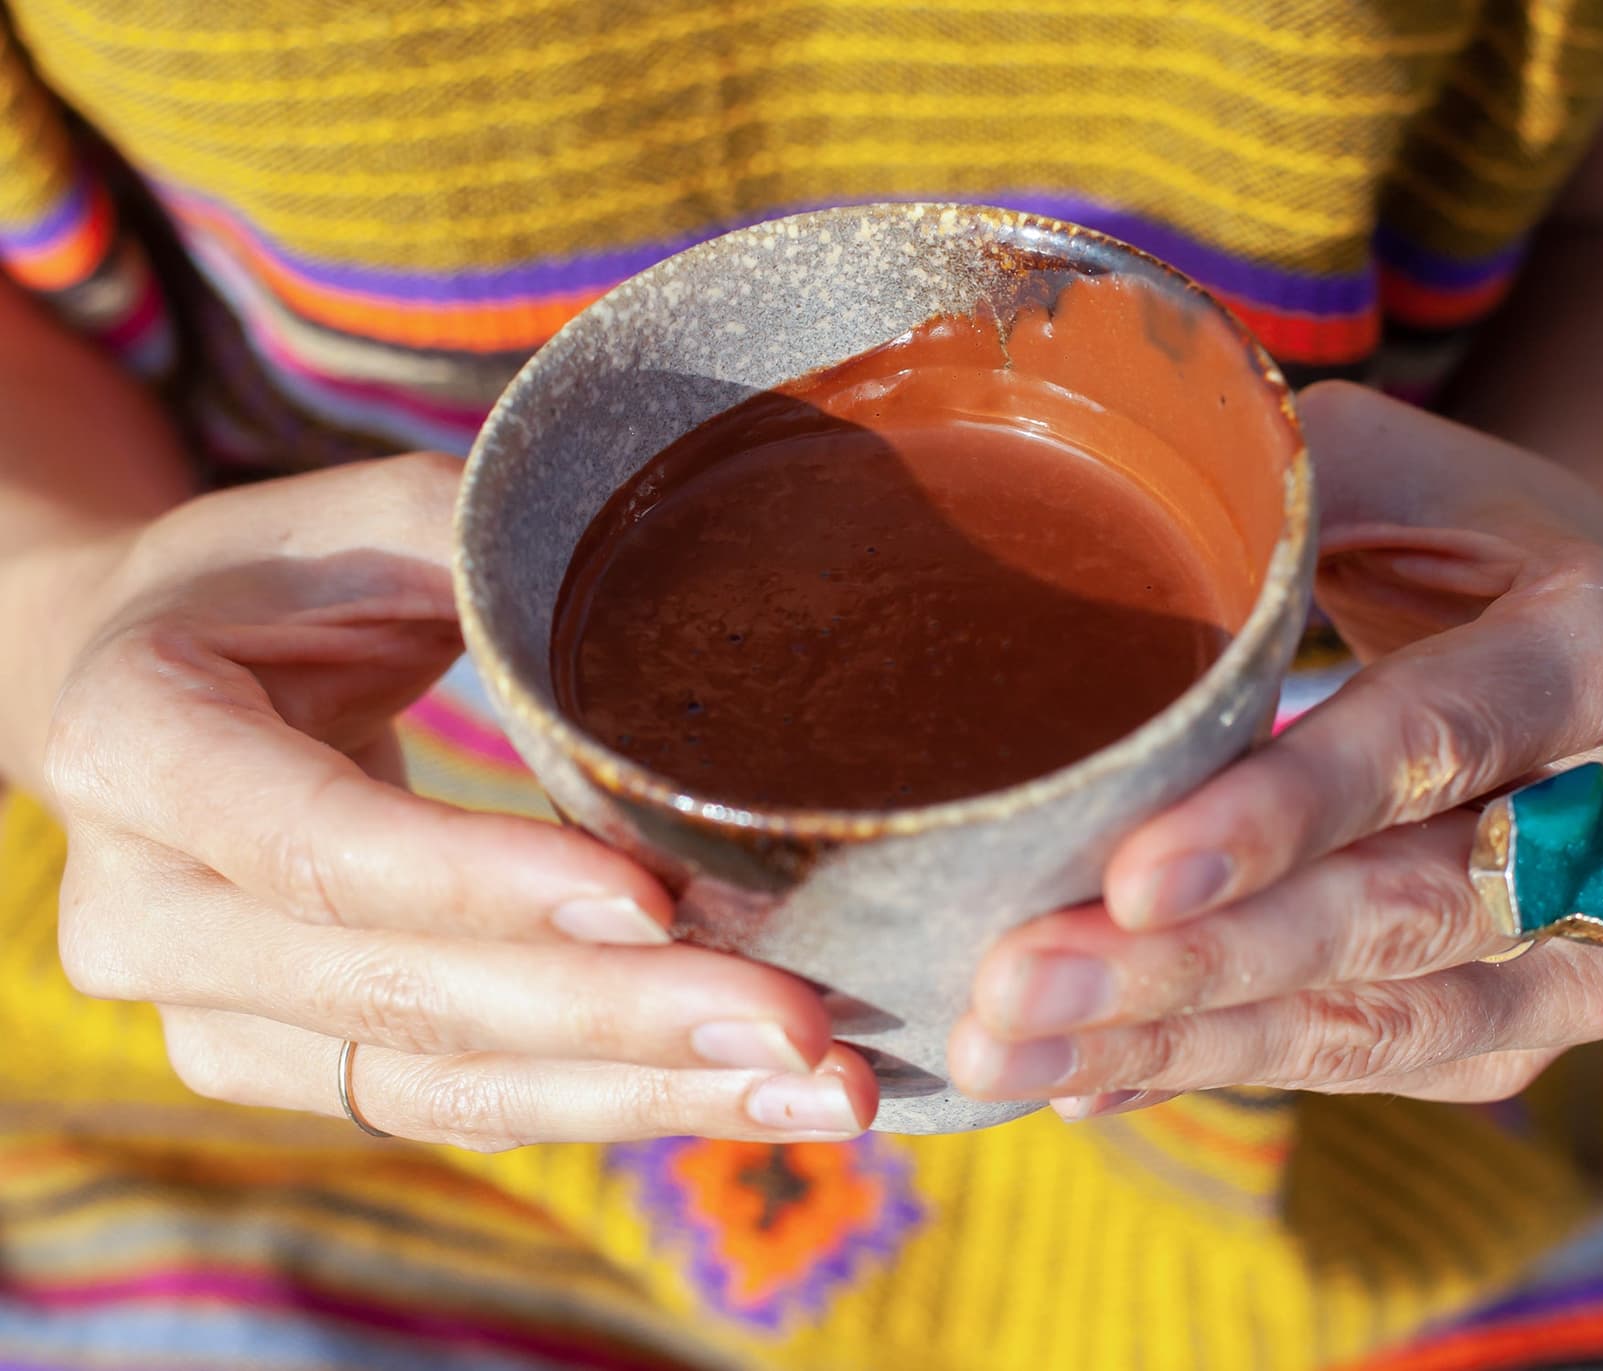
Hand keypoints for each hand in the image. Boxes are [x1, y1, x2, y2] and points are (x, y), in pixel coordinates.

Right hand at [48, 454, 875, 1147]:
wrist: (159, 689)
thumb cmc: (282, 585)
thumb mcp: (363, 527)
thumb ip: (490, 556)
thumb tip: (701, 594)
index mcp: (136, 740)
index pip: (320, 845)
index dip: (484, 881)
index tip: (654, 898)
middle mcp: (140, 911)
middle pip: (399, 995)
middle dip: (619, 1019)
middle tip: (804, 1029)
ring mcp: (207, 1014)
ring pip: (440, 1086)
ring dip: (645, 1095)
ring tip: (819, 1092)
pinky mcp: (288, 1068)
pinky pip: (458, 1109)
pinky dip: (610, 1104)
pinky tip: (744, 1094)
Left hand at [952, 382, 1602, 1115]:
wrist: (1592, 668)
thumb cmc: (1452, 542)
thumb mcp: (1384, 470)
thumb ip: (1263, 506)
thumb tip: (1075, 536)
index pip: (1436, 738)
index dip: (1287, 815)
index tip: (1130, 880)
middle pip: (1406, 910)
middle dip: (1201, 964)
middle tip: (1015, 992)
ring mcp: (1599, 944)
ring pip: (1386, 1023)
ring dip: (1186, 1044)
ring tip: (1012, 1050)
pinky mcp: (1531, 1026)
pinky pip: (1370, 1066)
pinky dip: (1218, 1067)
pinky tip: (1084, 1071)